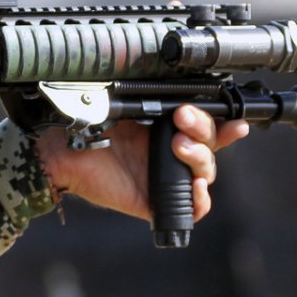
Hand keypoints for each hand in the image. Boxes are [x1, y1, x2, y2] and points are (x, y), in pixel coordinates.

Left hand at [32, 104, 248, 222]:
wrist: (62, 148)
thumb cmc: (89, 122)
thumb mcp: (126, 101)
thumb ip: (155, 96)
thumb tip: (181, 88)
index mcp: (166, 128)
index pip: (207, 128)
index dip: (224, 125)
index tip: (234, 120)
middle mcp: (169, 153)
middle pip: (210, 147)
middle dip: (205, 130)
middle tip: (182, 120)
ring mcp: (164, 177)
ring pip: (205, 173)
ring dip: (201, 158)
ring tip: (179, 146)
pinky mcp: (155, 201)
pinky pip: (192, 207)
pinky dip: (201, 199)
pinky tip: (195, 185)